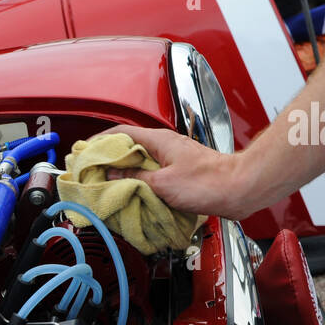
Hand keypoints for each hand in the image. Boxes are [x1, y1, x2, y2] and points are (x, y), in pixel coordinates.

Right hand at [102, 125, 259, 219]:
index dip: (100, 141)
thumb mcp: (161, 184)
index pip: (121, 132)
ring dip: (125, 171)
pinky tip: (134, 192)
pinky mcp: (181, 172)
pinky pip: (153, 172)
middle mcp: (165, 145)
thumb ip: (133, 178)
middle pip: (129, 147)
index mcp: (158, 140)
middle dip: (109, 158)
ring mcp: (173, 158)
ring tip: (109, 184)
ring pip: (141, 161)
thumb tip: (112, 175)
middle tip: (92, 171)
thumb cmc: (207, 183)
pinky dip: (140, 180)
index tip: (85, 152)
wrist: (239, 189)